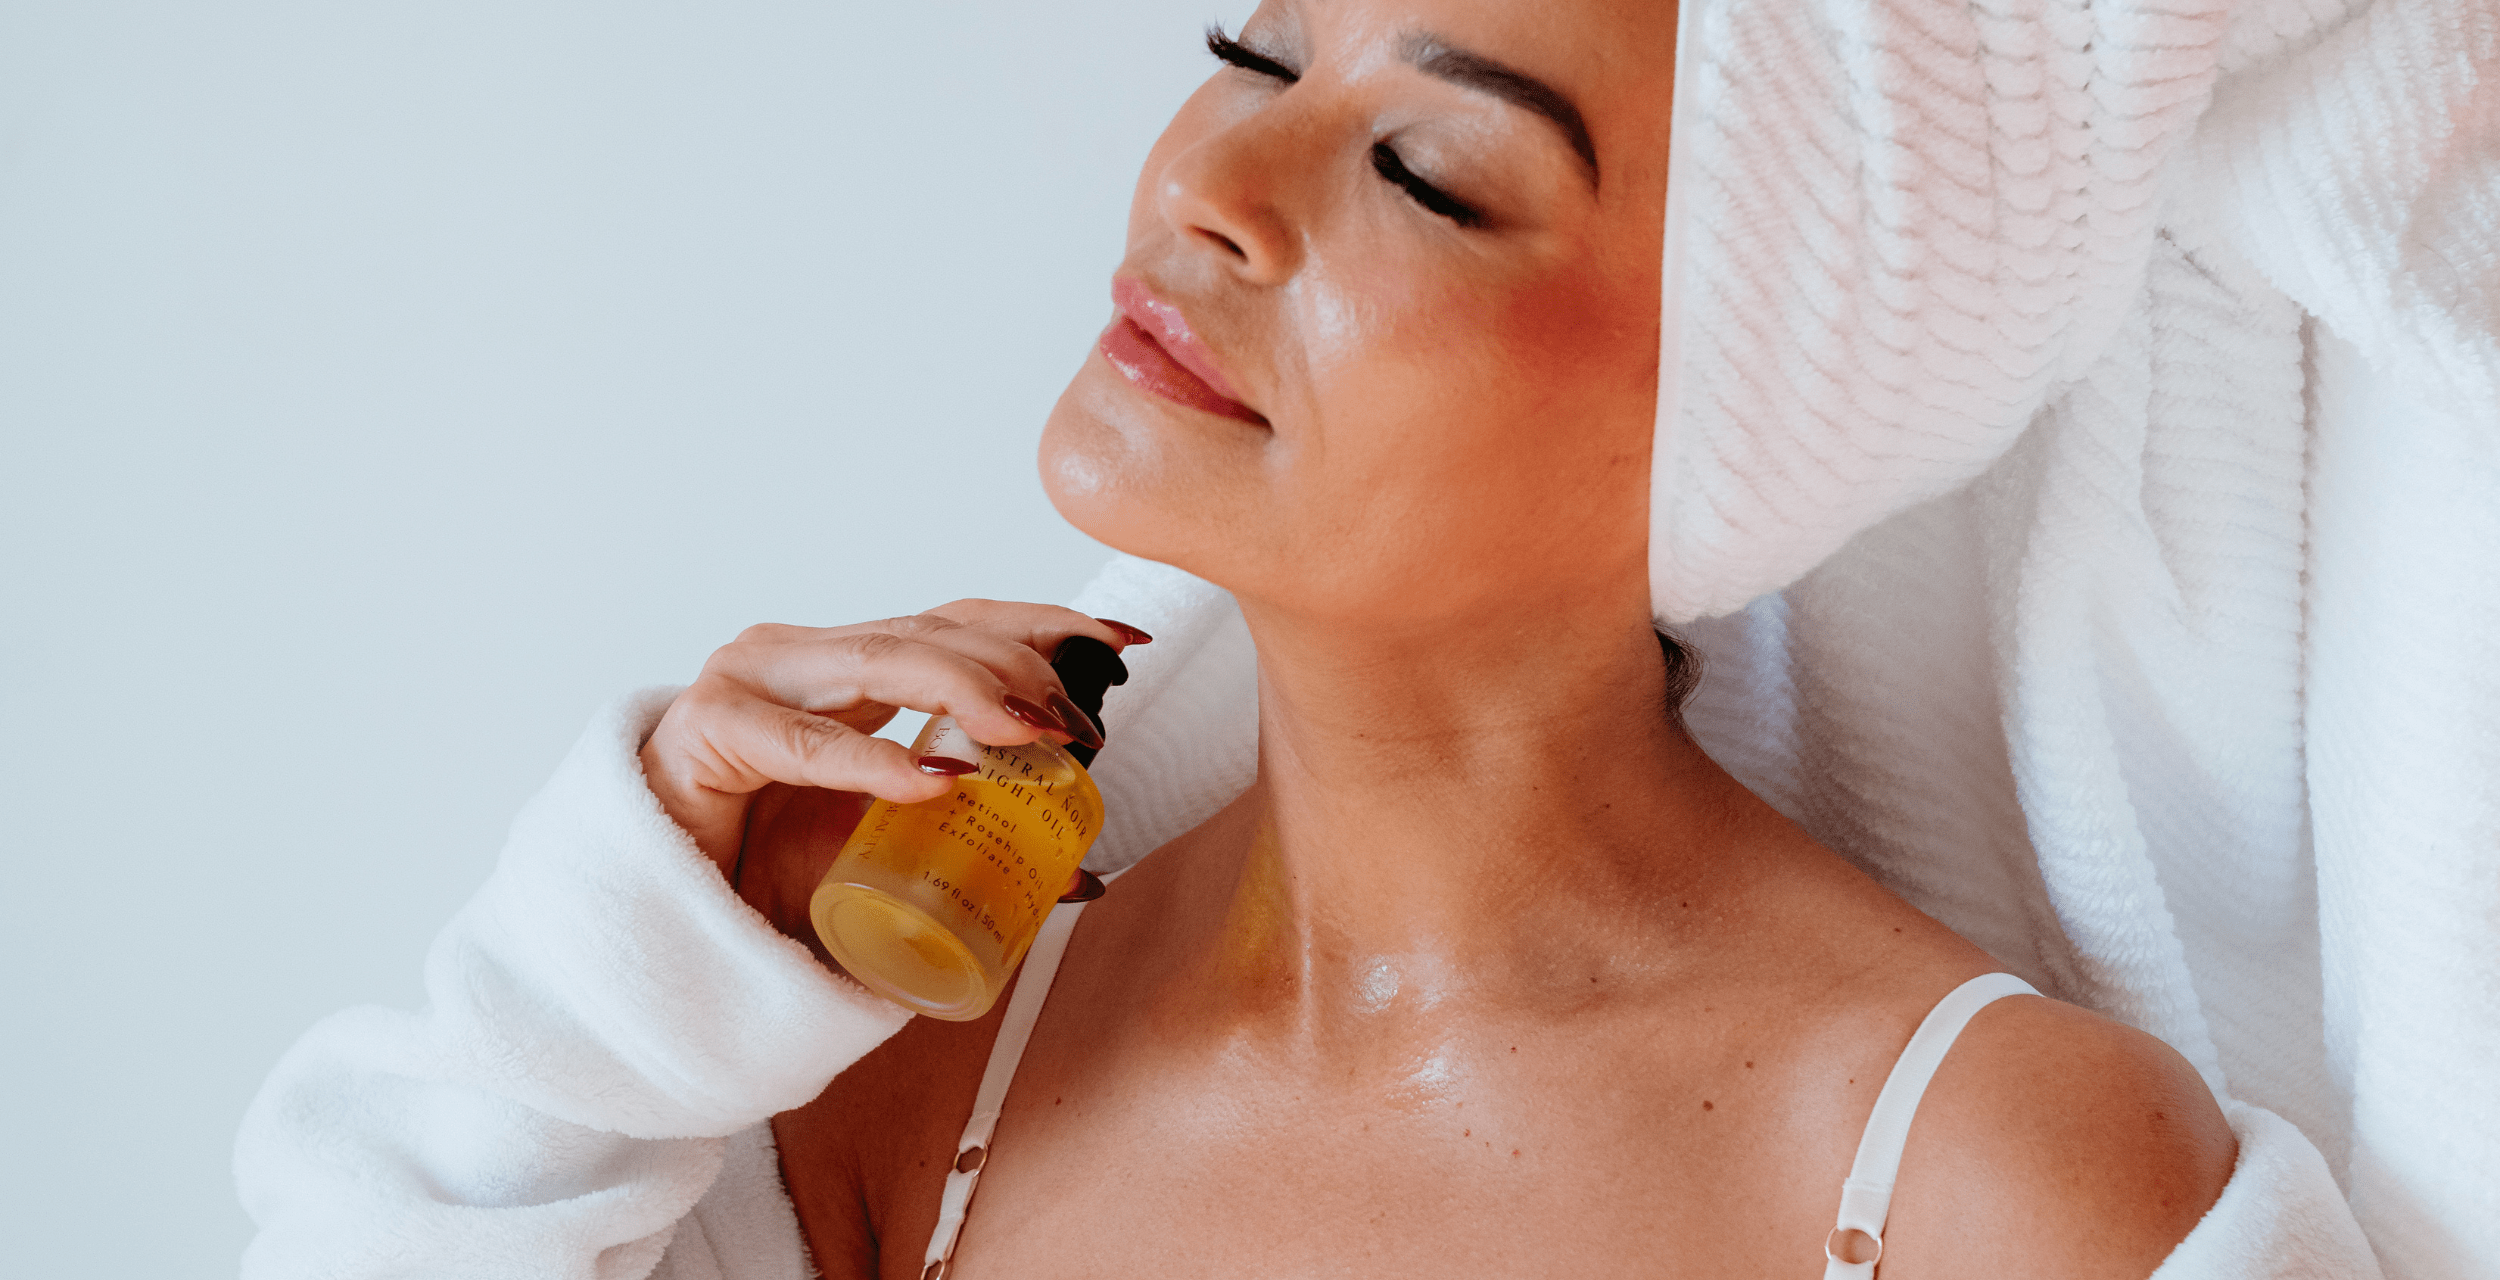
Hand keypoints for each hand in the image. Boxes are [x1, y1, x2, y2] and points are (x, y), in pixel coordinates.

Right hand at [639, 601, 1139, 901]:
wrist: (655, 923)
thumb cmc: (764, 877)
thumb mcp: (885, 856)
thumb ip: (969, 849)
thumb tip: (1083, 874)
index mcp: (845, 668)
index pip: (959, 621)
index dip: (1041, 622)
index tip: (1125, 643)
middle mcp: (801, 656)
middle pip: (932, 631)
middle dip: (1020, 668)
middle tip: (1082, 726)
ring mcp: (750, 682)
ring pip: (880, 660)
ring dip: (971, 694)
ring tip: (1038, 736)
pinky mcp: (708, 732)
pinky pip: (805, 744)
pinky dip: (875, 761)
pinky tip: (936, 780)